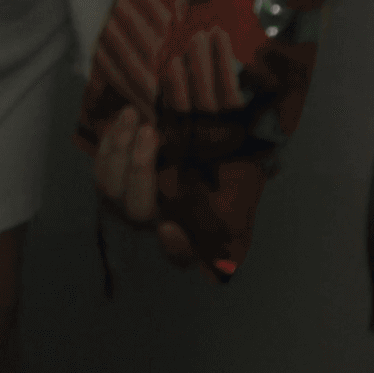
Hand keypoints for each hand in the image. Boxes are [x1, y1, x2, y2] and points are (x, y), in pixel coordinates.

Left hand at [90, 25, 244, 268]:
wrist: (192, 144)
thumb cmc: (223, 163)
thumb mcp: (242, 175)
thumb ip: (249, 180)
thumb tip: (273, 165)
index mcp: (190, 232)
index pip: (180, 255)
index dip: (173, 247)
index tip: (169, 228)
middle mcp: (155, 221)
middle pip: (135, 212)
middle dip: (139, 172)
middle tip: (154, 134)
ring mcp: (128, 203)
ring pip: (110, 189)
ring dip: (121, 151)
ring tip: (138, 117)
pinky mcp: (112, 181)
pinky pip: (101, 167)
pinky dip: (111, 141)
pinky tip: (127, 117)